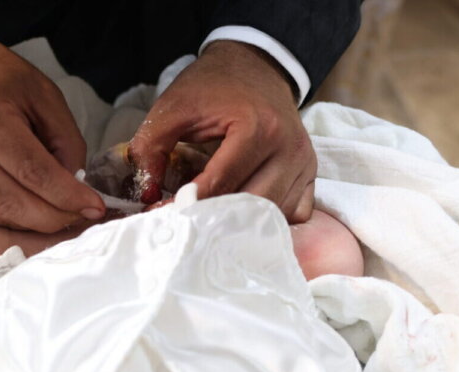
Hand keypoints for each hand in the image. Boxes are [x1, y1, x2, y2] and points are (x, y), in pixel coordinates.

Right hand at [0, 36, 104, 232]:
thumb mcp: (42, 94)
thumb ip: (65, 142)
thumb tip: (74, 187)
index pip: (33, 172)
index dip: (67, 196)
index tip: (94, 207)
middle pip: (11, 201)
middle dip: (53, 218)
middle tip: (80, 217)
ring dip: (32, 221)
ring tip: (59, 215)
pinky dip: (9, 215)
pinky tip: (29, 208)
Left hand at [129, 40, 316, 222]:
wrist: (256, 65)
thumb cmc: (213, 86)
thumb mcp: (173, 107)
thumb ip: (151, 147)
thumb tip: (148, 194)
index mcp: (258, 127)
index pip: (221, 184)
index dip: (189, 204)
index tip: (164, 213)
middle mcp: (289, 147)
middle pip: (250, 206)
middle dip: (215, 218)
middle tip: (186, 221)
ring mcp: (304, 161)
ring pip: (272, 213)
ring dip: (240, 221)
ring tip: (211, 216)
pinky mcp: (310, 171)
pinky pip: (294, 211)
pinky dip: (268, 217)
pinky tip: (244, 210)